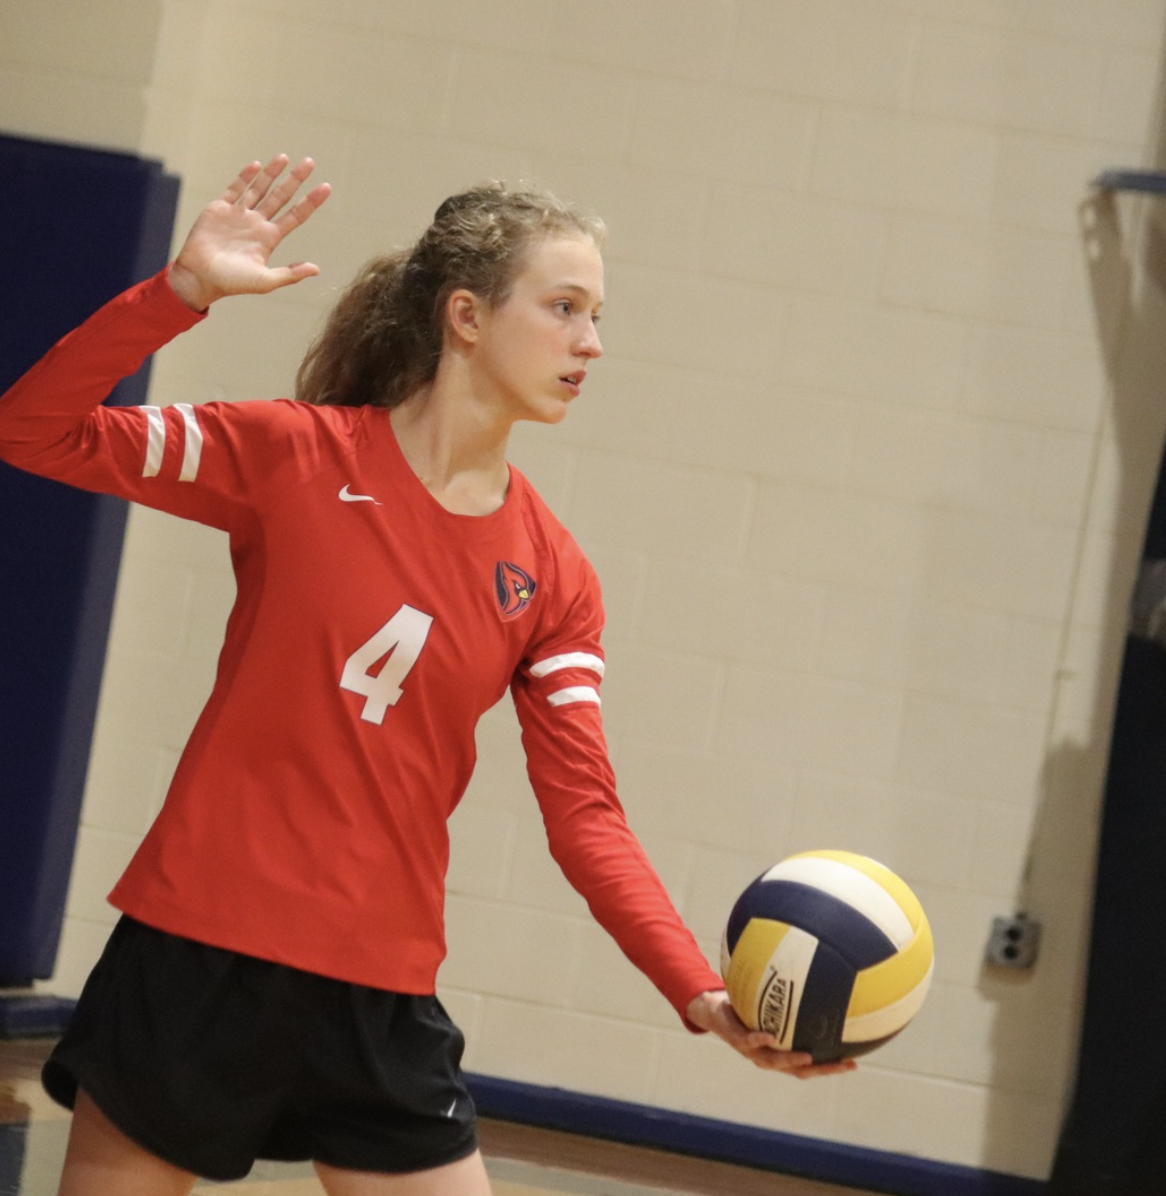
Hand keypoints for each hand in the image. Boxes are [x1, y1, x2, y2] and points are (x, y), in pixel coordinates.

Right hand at [168, 154, 331, 311]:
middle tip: (309, 162)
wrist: (200, 277)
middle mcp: (257, 223)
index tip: (326, 187)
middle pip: (281, 196)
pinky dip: (245, 177)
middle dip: (295, 179)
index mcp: (269, 238)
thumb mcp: (266, 281)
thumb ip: (290, 274)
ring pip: (259, 188)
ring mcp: (239, 214)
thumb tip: (317, 269)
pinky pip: (235, 189)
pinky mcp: (219, 209)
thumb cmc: (232, 283)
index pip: (295, 215)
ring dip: (272, 172)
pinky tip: (257, 165)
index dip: (311, 202)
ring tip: (284, 157)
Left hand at [685, 990, 857, 1078]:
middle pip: (801, 1070)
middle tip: (845, 1063)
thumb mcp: (767, 1000)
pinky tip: (770, 1035)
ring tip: (809, 1057)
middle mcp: (770, 1057)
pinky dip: (760, 1039)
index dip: (832, 1067)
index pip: (812, 1065)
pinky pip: (749, 1040)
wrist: (714, 1012)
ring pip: (775, 1062)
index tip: (855, 1063)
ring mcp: (753, 1051)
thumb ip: (786, 995)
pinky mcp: (738, 1040)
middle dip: (824, 1069)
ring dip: (792, 1060)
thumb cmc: (745, 1007)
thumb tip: (812, 973)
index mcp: (781, 1053)